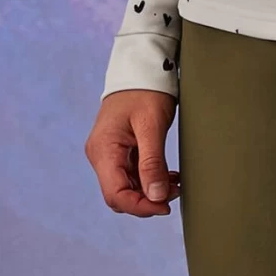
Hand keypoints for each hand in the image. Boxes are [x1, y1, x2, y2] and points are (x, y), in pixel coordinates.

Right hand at [85, 90, 180, 216]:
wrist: (141, 67)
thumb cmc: (146, 90)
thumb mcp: (152, 125)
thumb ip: (152, 163)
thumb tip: (156, 197)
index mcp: (103, 150)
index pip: (116, 195)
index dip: (141, 207)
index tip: (165, 206)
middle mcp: (100, 154)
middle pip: (119, 195)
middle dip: (147, 200)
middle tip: (175, 191)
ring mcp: (107, 153)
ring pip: (126, 186)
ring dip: (150, 190)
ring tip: (176, 183)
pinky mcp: (118, 150)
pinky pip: (130, 174)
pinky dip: (149, 178)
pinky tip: (168, 175)